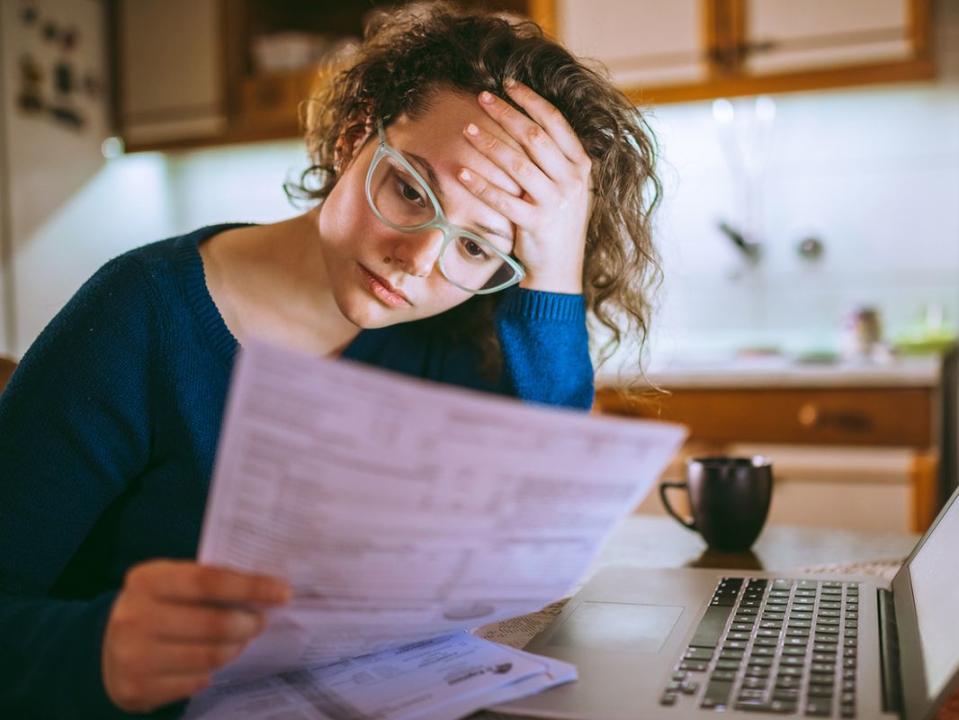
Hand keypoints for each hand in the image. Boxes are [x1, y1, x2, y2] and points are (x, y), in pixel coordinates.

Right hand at [102, 559, 291, 712]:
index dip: (251, 586)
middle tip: (260, 621)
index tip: (282, 592)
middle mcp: (135, 616)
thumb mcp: (172, 583)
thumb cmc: (156, 607)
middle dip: (248, 623)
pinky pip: (196, 682)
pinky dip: (212, 671)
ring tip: (239, 640)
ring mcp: (133, 656)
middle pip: (214, 623)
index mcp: (147, 580)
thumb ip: (210, 583)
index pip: (210, 580)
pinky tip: (210, 662)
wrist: (105, 649)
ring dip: (234, 648)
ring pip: (210, 656)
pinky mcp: (137, 688)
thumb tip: (267, 589)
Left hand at [458, 80, 592, 293]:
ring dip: (489, 144)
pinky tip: (461, 172)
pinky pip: (503, 199)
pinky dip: (480, 185)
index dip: (531, 100)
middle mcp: (571, 181)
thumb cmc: (558, 224)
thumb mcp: (568, 188)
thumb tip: (528, 122)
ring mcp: (555, 203)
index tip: (508, 85)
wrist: (561, 270)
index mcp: (581, 166)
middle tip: (482, 97)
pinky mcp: (536, 224)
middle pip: (534, 137)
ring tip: (467, 129)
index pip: (555, 122)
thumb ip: (556, 159)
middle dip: (506, 113)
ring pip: (517, 164)